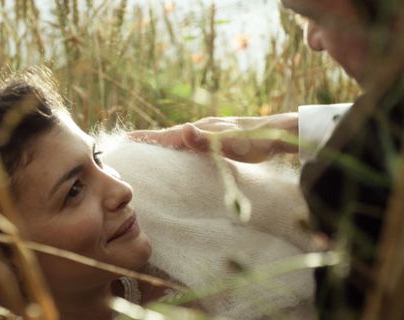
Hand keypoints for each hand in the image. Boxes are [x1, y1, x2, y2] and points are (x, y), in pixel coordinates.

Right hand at [129, 113, 298, 162]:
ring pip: (180, 139)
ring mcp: (209, 133)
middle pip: (170, 135)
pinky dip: (179, 148)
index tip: (125, 138)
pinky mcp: (217, 139)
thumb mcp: (231, 143)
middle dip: (150, 140)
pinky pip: (191, 144)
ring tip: (148, 151)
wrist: (278, 134)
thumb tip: (183, 129)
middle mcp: (202, 128)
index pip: (167, 135)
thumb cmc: (256, 141)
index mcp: (201, 130)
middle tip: (129, 145)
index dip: (147, 137)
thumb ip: (206, 139)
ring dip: (163, 144)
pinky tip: (180, 156)